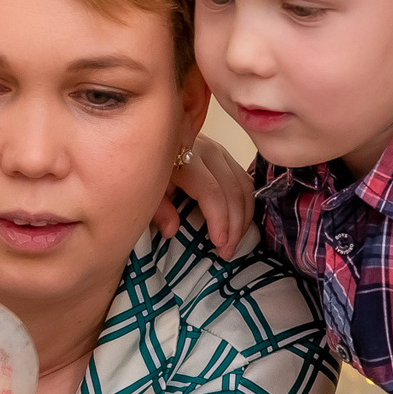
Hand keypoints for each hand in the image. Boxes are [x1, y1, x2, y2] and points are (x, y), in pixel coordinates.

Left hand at [150, 135, 255, 251]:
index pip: (211, 192)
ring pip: (244, 187)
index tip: (220, 244)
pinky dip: (246, 205)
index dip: (219, 220)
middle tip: (227, 252)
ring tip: (234, 242)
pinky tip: (239, 224)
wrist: (147, 141)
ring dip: (244, 219)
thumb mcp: (145, 188)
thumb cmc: (147, 168)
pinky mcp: (226, 156)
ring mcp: (220, 152)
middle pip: (233, 191)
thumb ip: (157, 209)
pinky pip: (245, 182)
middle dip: (235, 226)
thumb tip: (171, 230)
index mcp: (184, 159)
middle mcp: (208, 152)